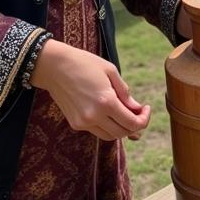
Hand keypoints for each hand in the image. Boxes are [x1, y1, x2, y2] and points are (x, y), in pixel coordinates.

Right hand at [30, 39, 150, 141]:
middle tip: (139, 112)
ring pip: (110, 136)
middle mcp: (94, 116)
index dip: (144, 119)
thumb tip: (137, 108)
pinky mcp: (75, 123)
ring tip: (125, 113)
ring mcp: (83, 122)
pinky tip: (109, 113)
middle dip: (135, 125)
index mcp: (106, 102)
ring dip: (121, 128)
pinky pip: (97, 131)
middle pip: (123, 133)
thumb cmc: (84, 63)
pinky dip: (107, 126)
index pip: (133, 123)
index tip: (146, 108)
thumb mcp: (110, 71)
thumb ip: (125, 93)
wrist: (53, 66)